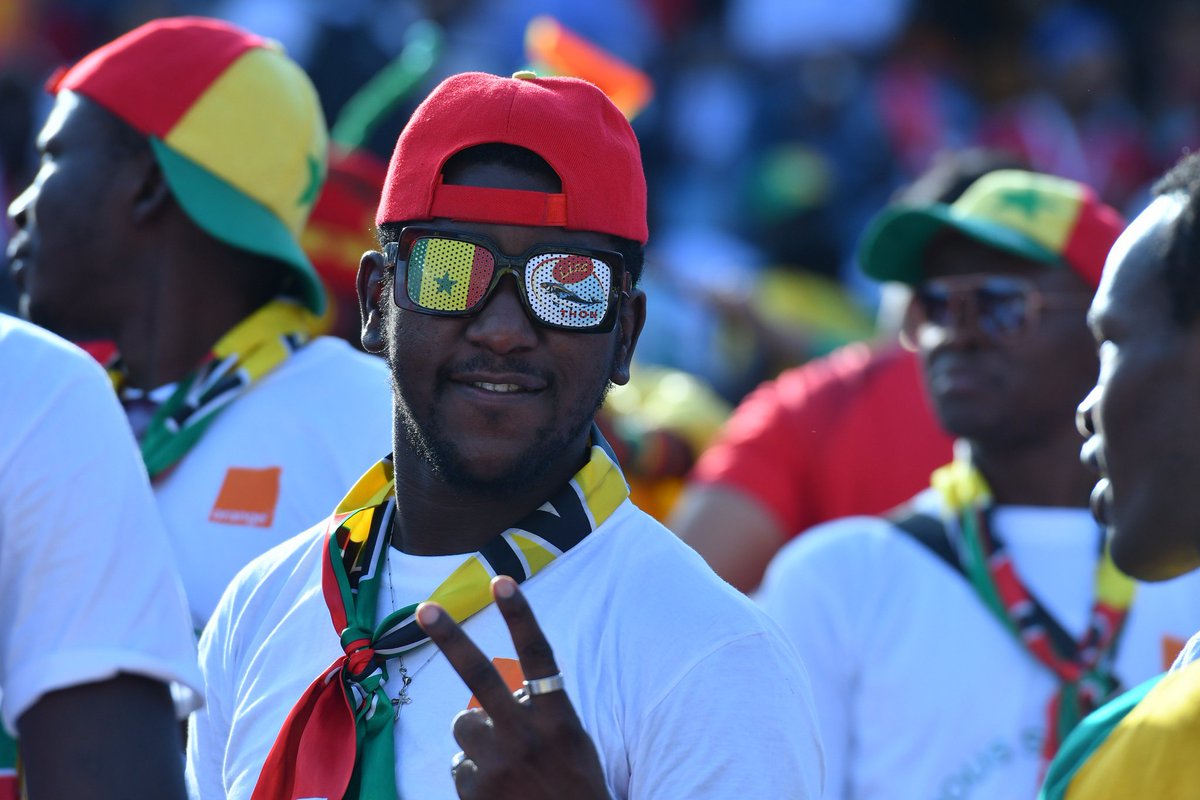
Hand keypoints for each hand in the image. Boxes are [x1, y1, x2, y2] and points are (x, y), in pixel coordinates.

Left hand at [416, 576, 610, 799]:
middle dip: (451, 637)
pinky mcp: (474, 790)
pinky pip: (460, 764)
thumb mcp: (572, 743)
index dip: (520, 617)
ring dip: (476, 736)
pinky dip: (474, 773)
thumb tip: (497, 693)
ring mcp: (497, 763)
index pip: (538, 657)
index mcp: (559, 719)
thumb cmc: (574, 788)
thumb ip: (539, 714)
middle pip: (480, 675)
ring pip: (463, 723)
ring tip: (503, 762)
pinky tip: (498, 791)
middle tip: (425, 608)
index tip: (502, 580)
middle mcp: (526, 735)